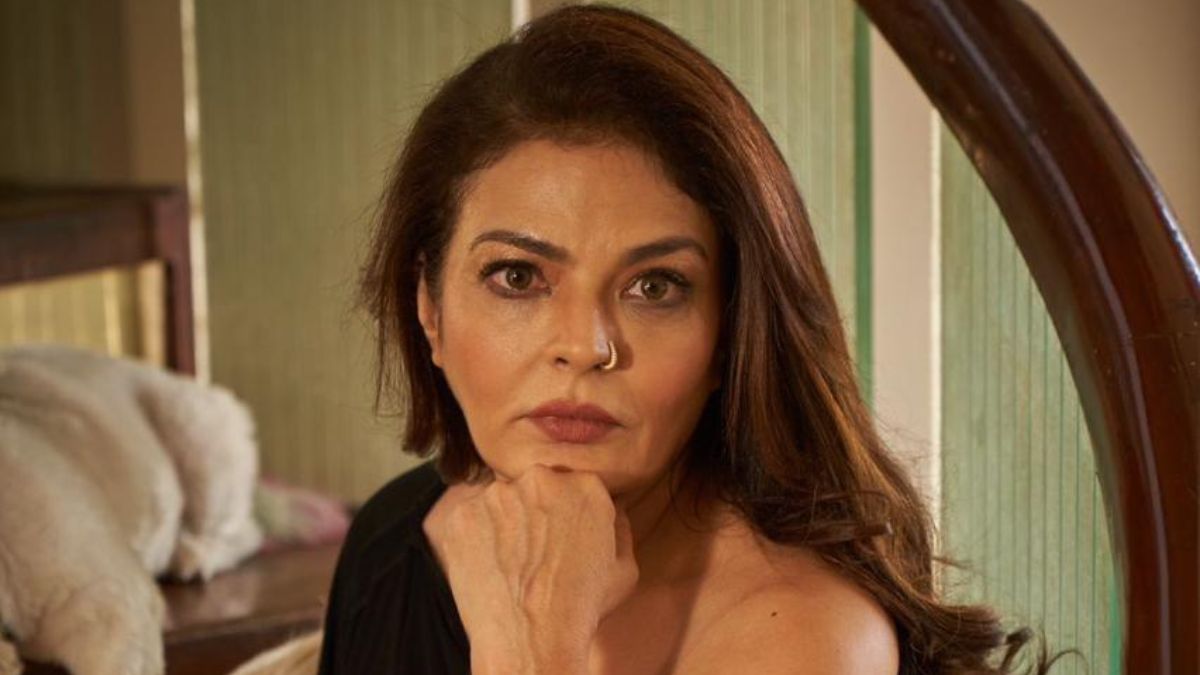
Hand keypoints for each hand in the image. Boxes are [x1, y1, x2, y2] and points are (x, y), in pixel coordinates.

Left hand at [423, 464, 638, 673]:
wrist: (531, 639)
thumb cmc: (581, 608)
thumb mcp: (624, 568)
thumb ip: (618, 527)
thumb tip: (611, 512)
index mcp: (585, 486)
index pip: (573, 485)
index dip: (567, 512)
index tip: (562, 535)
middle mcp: (540, 480)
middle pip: (535, 487)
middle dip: (535, 511)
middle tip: (535, 550)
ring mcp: (496, 495)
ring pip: (500, 501)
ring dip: (504, 523)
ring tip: (511, 563)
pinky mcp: (462, 514)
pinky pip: (470, 519)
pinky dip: (476, 538)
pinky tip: (489, 567)